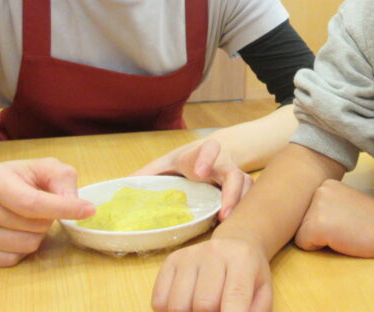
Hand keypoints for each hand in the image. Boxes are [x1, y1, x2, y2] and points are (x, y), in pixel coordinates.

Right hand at [0, 158, 94, 266]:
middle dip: (48, 218)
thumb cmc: (10, 177)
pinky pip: (11, 260)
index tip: (89, 210)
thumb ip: (61, 178)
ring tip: (25, 219)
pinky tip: (13, 232)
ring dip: (37, 234)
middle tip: (39, 207)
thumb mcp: (37, 167)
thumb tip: (76, 203)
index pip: (33, 203)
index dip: (64, 208)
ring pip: (26, 246)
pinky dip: (20, 248)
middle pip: (35, 226)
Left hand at [132, 138, 252, 219]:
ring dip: (239, 204)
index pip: (209, 149)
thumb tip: (122, 186)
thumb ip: (149, 173)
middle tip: (222, 212)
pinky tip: (236, 225)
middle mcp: (223, 165)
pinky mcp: (243, 188)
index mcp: (203, 154)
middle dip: (230, 192)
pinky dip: (246, 209)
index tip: (200, 172)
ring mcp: (235, 177)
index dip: (206, 158)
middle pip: (234, 174)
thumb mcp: (168, 162)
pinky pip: (251, 197)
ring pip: (246, 187)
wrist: (222, 151)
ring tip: (227, 223)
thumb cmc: (191, 159)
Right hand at [152, 235, 270, 311]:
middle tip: (218, 310)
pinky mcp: (171, 260)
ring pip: (178, 306)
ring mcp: (190, 254)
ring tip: (202, 309)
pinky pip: (159, 301)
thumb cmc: (250, 275)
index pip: (235, 297)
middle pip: (204, 305)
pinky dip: (169, 311)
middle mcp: (214, 252)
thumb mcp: (263, 292)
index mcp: (242, 259)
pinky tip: (187, 303)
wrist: (236, 244)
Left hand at [295, 179, 373, 257]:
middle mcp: (317, 191)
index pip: (308, 210)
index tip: (344, 219)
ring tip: (341, 232)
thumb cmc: (369, 220)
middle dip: (318, 229)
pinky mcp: (316, 225)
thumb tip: (306, 216)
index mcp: (325, 184)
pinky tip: (338, 239)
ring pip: (301, 232)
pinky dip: (318, 247)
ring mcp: (315, 207)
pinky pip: (303, 244)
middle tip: (344, 227)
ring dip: (318, 238)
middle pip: (302, 220)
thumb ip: (326, 204)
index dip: (324, 221)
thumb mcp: (343, 201)